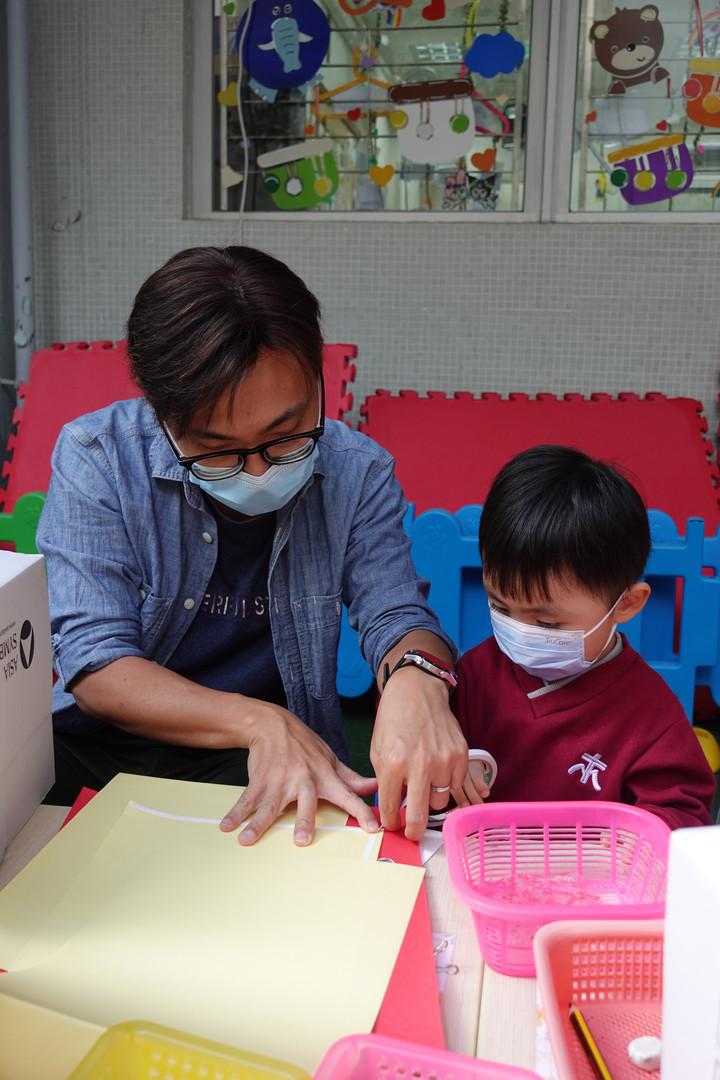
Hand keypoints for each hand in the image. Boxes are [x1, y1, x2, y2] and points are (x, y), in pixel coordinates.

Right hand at [219, 703, 378, 845]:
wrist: (273, 725)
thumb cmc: (305, 745)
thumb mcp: (330, 758)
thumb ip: (351, 777)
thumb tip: (374, 786)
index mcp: (325, 777)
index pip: (348, 796)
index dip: (362, 812)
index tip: (373, 827)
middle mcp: (304, 780)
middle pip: (305, 803)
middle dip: (304, 820)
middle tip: (302, 840)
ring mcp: (279, 781)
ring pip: (269, 805)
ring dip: (257, 823)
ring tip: (247, 839)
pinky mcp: (260, 780)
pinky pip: (247, 799)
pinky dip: (236, 813)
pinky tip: (227, 826)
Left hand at [370, 667, 469, 840]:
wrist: (417, 692)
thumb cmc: (393, 721)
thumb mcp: (377, 751)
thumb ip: (384, 781)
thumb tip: (392, 808)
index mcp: (392, 765)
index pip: (390, 808)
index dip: (390, 822)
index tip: (393, 824)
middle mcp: (419, 766)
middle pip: (419, 816)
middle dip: (413, 831)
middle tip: (412, 833)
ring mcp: (443, 761)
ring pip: (440, 803)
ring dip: (431, 800)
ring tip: (425, 786)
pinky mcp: (460, 756)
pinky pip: (456, 786)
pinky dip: (448, 786)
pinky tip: (441, 775)